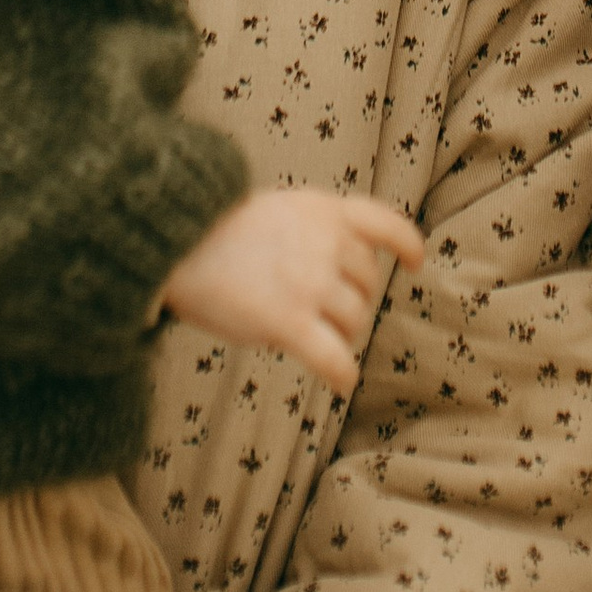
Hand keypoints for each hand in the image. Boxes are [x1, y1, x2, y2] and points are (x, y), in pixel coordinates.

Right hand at [160, 184, 424, 393]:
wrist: (175, 242)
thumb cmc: (216, 231)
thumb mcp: (279, 210)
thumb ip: (314, 230)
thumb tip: (338, 267)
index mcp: (324, 210)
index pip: (383, 224)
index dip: (406, 245)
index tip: (415, 262)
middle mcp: (327, 244)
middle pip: (366, 285)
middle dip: (351, 300)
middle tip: (320, 311)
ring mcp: (310, 283)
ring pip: (353, 322)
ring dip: (341, 335)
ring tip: (315, 339)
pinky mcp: (289, 322)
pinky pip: (334, 358)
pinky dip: (342, 373)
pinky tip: (341, 382)